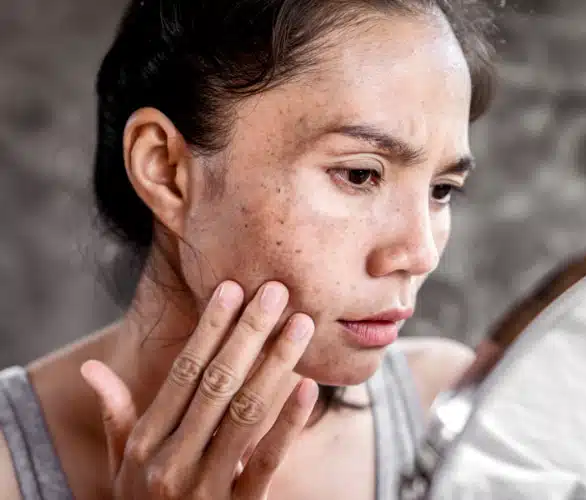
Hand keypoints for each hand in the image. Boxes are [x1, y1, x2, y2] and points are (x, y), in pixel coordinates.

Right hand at [81, 281, 317, 498]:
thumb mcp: (122, 465)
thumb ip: (115, 415)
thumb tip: (91, 367)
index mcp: (145, 442)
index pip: (184, 372)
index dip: (210, 329)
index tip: (232, 290)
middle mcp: (172, 460)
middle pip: (217, 382)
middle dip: (249, 333)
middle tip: (277, 291)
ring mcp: (205, 487)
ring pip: (245, 412)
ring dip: (275, 364)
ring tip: (300, 325)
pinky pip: (267, 461)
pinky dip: (288, 424)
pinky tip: (308, 389)